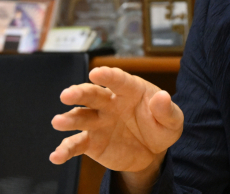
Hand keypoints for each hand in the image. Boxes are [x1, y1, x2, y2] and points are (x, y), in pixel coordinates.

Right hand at [50, 67, 183, 174]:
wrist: (153, 152)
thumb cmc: (162, 127)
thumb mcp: (173, 120)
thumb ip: (167, 110)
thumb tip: (162, 97)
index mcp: (130, 90)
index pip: (118, 80)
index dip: (107, 76)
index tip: (96, 73)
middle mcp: (110, 103)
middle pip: (93, 94)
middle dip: (79, 93)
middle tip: (67, 95)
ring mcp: (98, 121)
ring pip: (80, 117)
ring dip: (69, 119)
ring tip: (58, 122)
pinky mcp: (92, 142)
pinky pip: (76, 144)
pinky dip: (65, 150)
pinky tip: (56, 156)